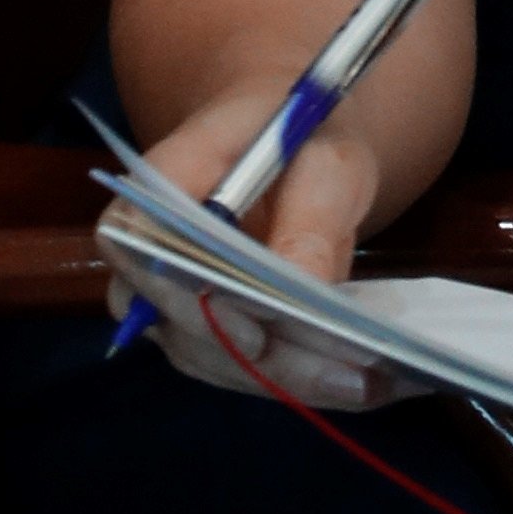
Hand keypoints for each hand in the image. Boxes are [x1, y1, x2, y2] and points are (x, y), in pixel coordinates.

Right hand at [103, 78, 414, 407]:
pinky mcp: (208, 332)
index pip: (145, 257)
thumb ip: (309, 218)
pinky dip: (299, 378)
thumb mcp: (323, 158)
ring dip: (290, 378)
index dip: (192, 299)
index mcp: (155, 191)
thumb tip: (300, 288)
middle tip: (346, 372)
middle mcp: (147, 258)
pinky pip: (244, 366)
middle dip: (267, 357)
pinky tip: (362, 383)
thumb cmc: (300, 130)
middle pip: (184, 326)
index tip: (259, 329)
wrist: (296, 138)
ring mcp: (172, 304)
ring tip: (367, 383)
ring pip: (217, 360)